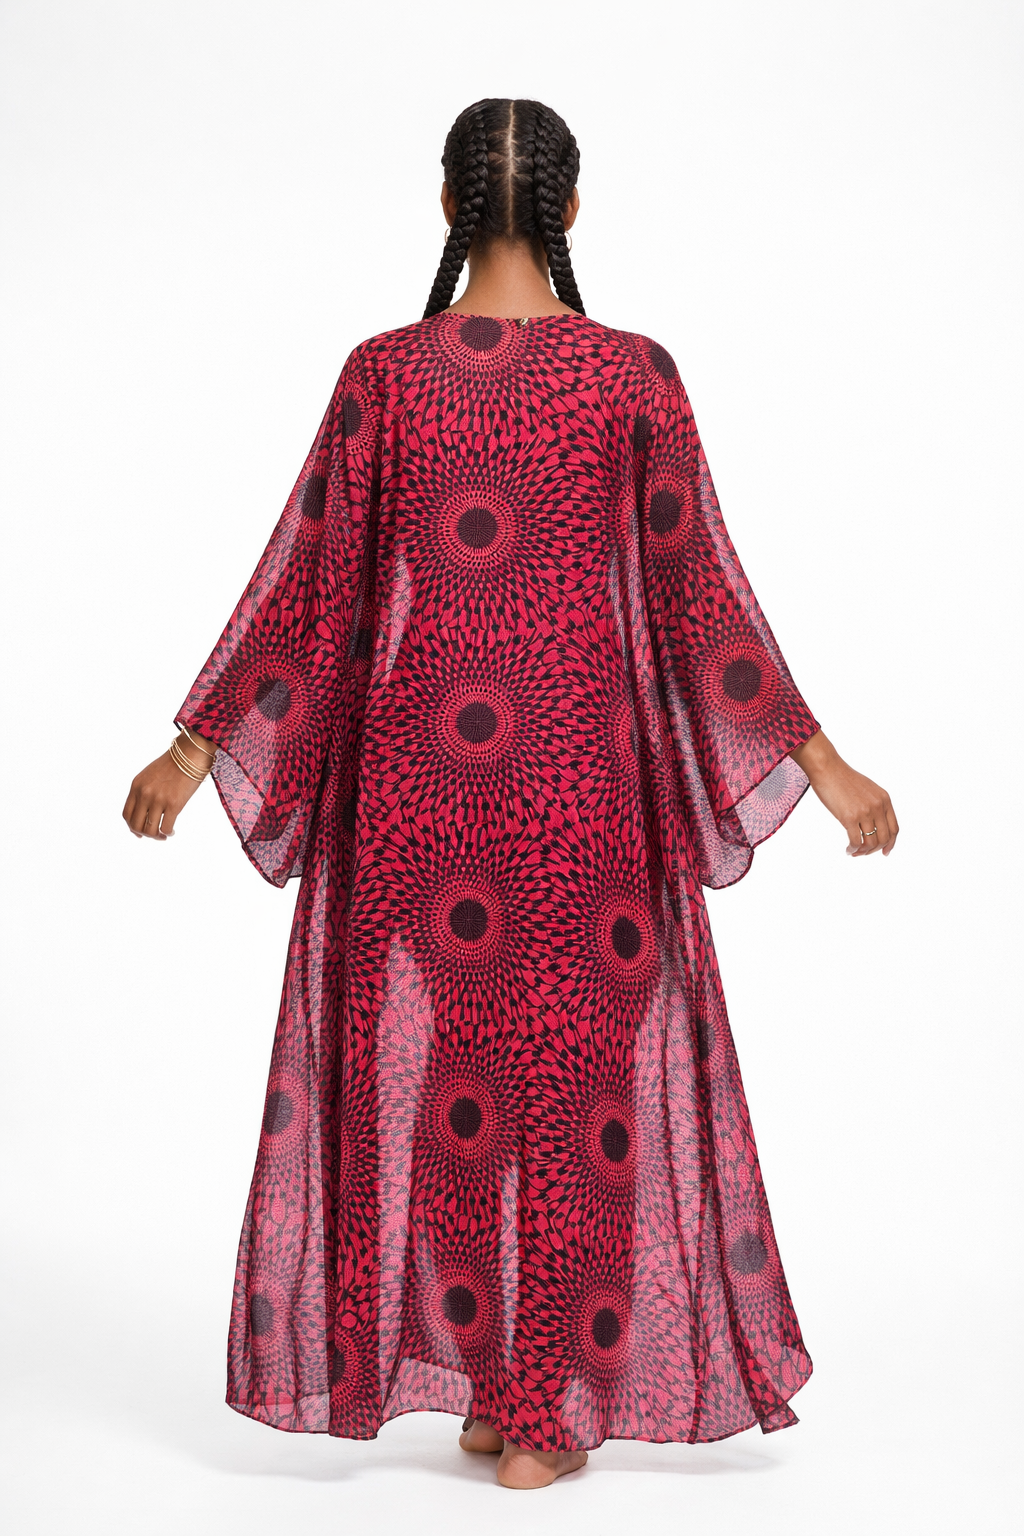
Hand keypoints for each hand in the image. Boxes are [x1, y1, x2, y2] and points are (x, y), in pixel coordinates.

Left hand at [122, 730, 215, 839]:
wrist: (190, 754)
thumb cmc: (173, 763)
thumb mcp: (149, 775)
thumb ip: (144, 791)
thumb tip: (146, 811)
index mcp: (136, 786)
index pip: (126, 814)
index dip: (132, 827)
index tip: (140, 831)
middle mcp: (144, 794)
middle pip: (136, 825)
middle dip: (145, 833)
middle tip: (154, 835)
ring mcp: (158, 800)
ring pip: (150, 830)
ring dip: (156, 836)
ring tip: (164, 835)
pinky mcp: (174, 804)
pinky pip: (166, 827)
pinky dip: (168, 833)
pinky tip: (172, 831)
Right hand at [789, 731, 898, 856]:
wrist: (827, 769)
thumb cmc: (842, 778)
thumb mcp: (867, 789)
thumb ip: (874, 804)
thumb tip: (873, 824)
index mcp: (884, 799)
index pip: (894, 828)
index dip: (891, 843)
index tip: (884, 852)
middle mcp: (877, 806)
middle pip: (884, 838)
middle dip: (875, 850)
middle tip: (864, 853)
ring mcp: (864, 812)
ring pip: (871, 842)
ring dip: (863, 851)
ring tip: (854, 852)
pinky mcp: (849, 817)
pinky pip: (856, 841)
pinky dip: (853, 849)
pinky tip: (848, 849)